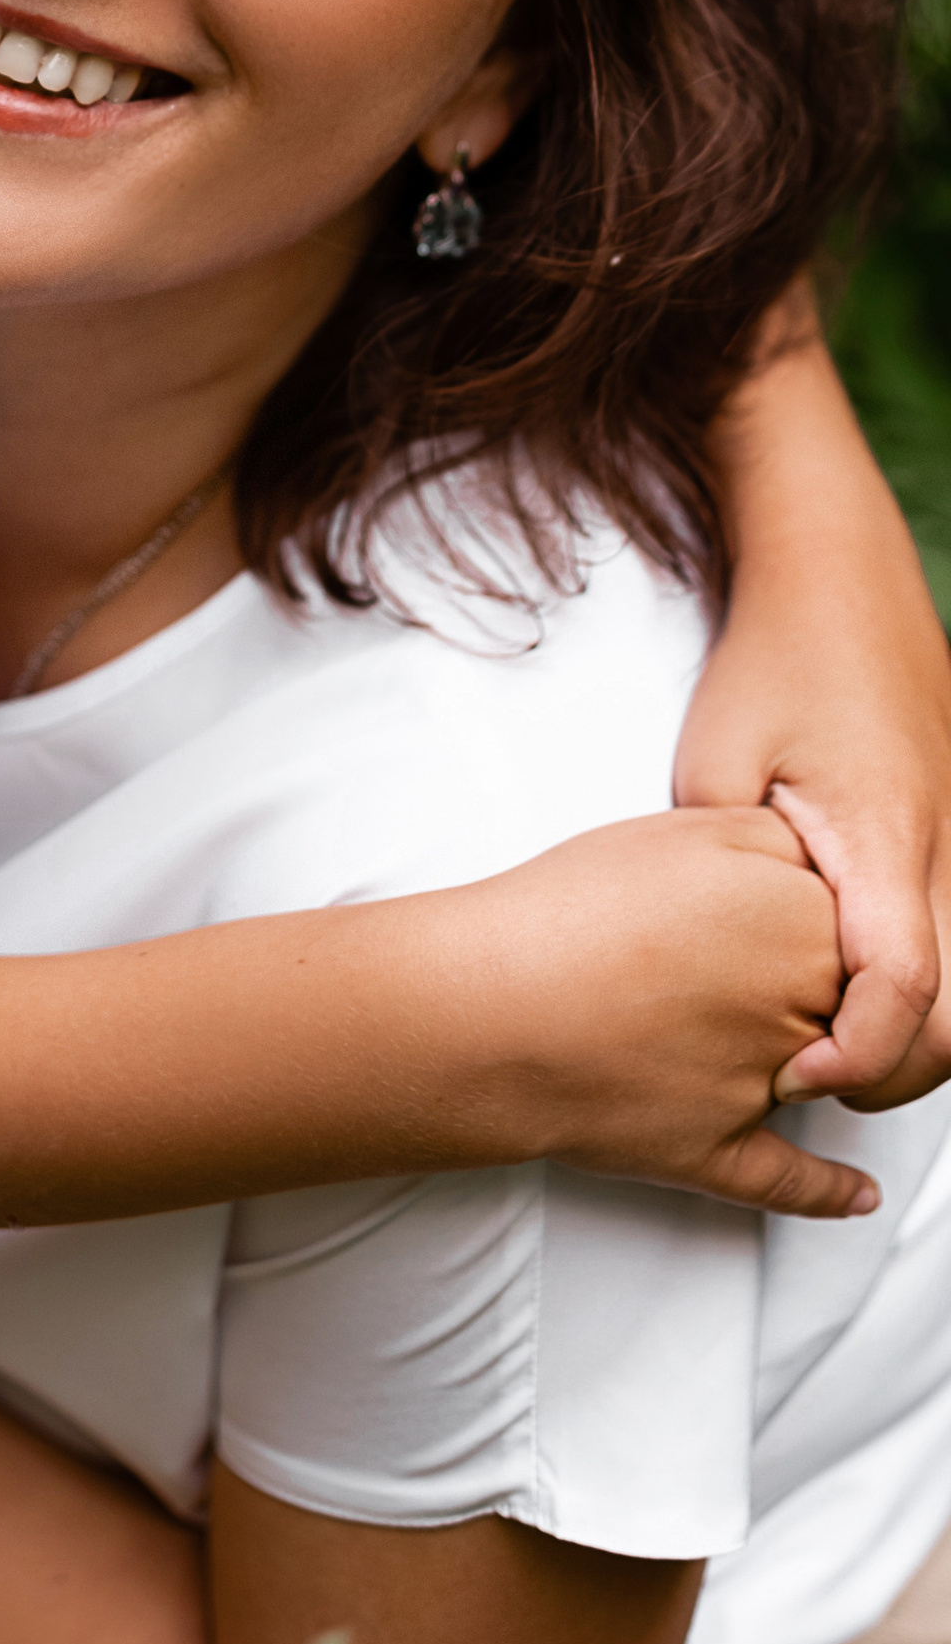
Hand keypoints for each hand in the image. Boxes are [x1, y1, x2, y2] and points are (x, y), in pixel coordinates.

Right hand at [474, 805, 875, 1215]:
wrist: (490, 1011)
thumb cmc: (566, 917)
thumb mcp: (683, 832)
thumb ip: (772, 845)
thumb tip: (818, 874)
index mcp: (801, 923)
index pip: (847, 917)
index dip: (794, 907)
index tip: (748, 905)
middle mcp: (802, 1009)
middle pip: (840, 995)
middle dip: (799, 978)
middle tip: (713, 956)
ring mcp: (766, 1089)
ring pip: (821, 1078)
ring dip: (803, 1062)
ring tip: (705, 1019)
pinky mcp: (727, 1150)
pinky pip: (798, 1182)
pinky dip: (830, 1191)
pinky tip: (857, 1193)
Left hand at [682, 304, 950, 1108]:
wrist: (836, 567)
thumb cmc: (779, 652)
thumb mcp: (716, 770)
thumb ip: (725, 875)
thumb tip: (726, 948)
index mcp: (890, 843)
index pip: (906, 997)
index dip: (860, 1059)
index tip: (799, 1076)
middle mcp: (945, 850)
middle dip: (891, 1067)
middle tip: (807, 1076)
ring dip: (909, 1025)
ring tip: (823, 1039)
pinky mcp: (949, 824)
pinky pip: (950, 922)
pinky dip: (916, 974)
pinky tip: (846, 977)